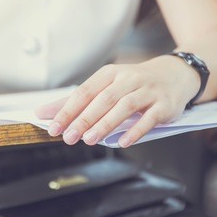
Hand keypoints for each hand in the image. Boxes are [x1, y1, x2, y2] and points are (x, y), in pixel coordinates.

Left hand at [35, 56, 200, 146]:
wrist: (174, 75)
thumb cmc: (132, 83)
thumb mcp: (105, 86)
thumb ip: (75, 101)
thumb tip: (42, 113)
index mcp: (110, 74)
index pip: (84, 91)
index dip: (68, 109)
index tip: (54, 127)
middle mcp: (128, 79)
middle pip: (103, 99)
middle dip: (84, 119)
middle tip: (69, 137)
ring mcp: (148, 91)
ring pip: (124, 107)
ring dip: (106, 124)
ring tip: (89, 139)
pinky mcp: (164, 105)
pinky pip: (149, 118)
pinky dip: (135, 130)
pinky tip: (122, 142)